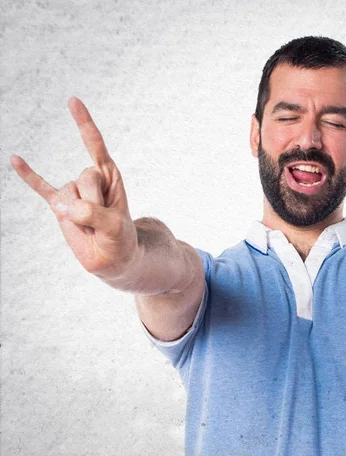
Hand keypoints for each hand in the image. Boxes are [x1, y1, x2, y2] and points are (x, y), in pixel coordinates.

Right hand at [10, 98, 138, 279]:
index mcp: (109, 176)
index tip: (72, 101)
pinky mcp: (59, 206)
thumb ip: (95, 214)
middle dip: (97, 203)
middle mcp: (90, 178)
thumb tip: (67, 207)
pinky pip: (41, 188)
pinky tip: (16, 160)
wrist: (112, 256)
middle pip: (86, 178)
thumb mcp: (116, 227)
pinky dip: (29, 176)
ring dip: (82, 217)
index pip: (96, 145)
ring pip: (69, 195)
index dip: (84, 124)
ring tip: (91, 227)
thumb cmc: (120, 237)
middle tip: (104, 220)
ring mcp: (73, 191)